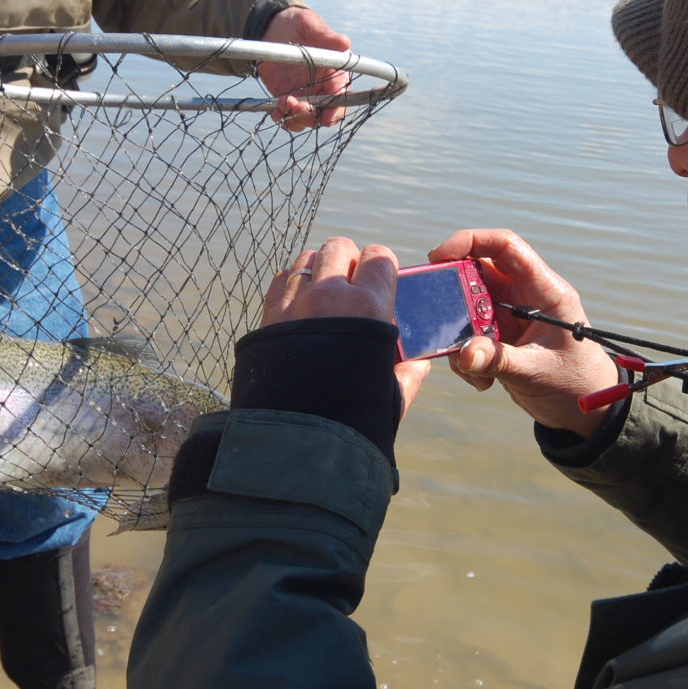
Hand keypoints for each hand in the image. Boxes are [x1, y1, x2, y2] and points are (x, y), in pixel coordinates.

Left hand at [257, 6, 350, 130]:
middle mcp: (323, 86)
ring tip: (283, 103)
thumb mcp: (309, 24)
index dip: (336, 106)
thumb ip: (326, 36)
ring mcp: (305, 94)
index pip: (342, 94)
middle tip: (299, 107)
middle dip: (314, 116)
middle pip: (326, 113)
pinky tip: (275, 109)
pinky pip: (288, 117)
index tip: (326, 113)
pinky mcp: (287, 97)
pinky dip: (282, 118)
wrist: (272, 27)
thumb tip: (344, 42)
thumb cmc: (296, 23)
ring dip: (297, 119)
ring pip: (307, 119)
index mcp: (335, 71)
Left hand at [262, 236, 432, 410]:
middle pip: (339, 248)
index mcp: (367, 309)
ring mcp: (294, 304)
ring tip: (323, 291)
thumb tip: (419, 366)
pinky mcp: (268, 318)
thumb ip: (407, 378)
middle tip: (352, 284)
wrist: (294, 440)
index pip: (378, 258)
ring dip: (318, 268)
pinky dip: (292, 284)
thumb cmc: (349, 420)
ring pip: (306, 259)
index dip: (382, 266)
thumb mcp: (389, 400)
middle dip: (348, 260)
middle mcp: (329, 296)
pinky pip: (281, 280)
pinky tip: (299, 304)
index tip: (381, 282)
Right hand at [427, 229, 620, 437]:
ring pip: (468, 307)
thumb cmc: (576, 383)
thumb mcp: (537, 371)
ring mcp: (510, 316)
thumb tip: (463, 354)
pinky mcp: (500, 338)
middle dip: (453, 295)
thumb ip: (499, 361)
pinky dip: (465, 356)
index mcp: (544, 290)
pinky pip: (470, 335)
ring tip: (469, 367)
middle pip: (478, 274)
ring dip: (459, 335)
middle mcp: (525, 296)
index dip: (471, 241)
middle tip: (439, 319)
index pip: (506, 247)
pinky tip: (481, 381)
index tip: (439, 256)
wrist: (586, 411)